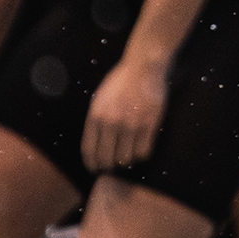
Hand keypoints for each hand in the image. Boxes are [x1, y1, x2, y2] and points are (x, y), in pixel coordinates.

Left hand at [82, 56, 169, 171]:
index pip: (89, 150)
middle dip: (108, 167)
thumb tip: (96, 143)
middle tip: (112, 168)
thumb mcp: (99, 99)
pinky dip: (141, 156)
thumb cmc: (120, 82)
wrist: (143, 68)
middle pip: (107, 158)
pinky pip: (143, 152)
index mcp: (95, 116)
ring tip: (128, 160)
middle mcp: (110, 123)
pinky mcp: (149, 125)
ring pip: (126, 159)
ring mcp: (130, 125)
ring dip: (126, 163)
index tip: (95, 169)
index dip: (92, 164)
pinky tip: (140, 152)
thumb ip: (96, 120)